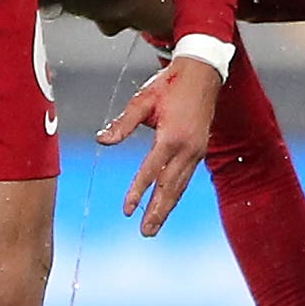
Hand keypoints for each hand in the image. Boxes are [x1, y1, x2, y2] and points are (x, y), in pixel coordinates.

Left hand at [102, 50, 224, 232]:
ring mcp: (197, 151)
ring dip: (167, 208)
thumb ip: (122, 123)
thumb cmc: (170, 84)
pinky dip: (176, 193)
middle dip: (158, 211)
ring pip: (180, 186)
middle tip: (146, 232)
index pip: (151, 171)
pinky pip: (186, 177)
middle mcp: (187, 148)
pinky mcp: (200, 150)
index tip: (127, 209)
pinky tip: (168, 203)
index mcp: (172, 137)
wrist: (203, 73)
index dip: (138, 191)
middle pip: (170, 187)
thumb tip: (101, 140)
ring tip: (154, 226)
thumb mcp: (142, 100)